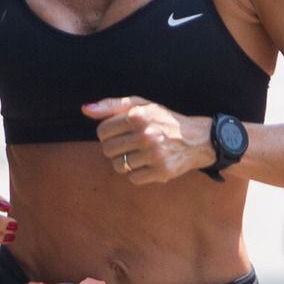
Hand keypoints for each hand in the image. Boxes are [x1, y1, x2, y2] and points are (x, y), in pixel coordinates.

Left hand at [87, 98, 209, 183]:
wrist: (197, 139)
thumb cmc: (163, 120)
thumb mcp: (141, 105)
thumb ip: (111, 105)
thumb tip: (85, 109)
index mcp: (139, 115)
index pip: (102, 131)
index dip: (108, 134)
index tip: (120, 133)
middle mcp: (146, 134)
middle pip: (107, 150)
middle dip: (115, 148)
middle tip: (129, 145)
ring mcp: (154, 155)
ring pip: (118, 166)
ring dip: (125, 162)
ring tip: (138, 154)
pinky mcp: (161, 172)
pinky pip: (132, 178)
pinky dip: (137, 173)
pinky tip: (147, 164)